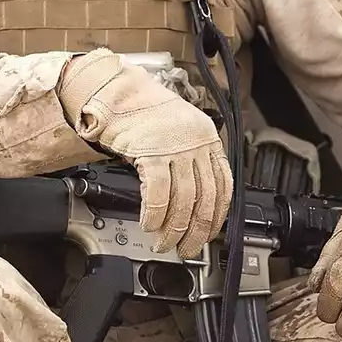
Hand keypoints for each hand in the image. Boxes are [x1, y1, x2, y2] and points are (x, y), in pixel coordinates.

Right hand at [58, 48, 231, 256]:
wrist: (117, 93)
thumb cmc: (145, 115)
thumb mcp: (179, 134)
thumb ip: (190, 162)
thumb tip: (192, 204)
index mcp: (208, 140)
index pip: (223, 187)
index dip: (216, 216)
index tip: (208, 235)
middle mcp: (197, 143)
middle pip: (205, 198)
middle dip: (196, 230)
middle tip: (186, 248)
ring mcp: (176, 147)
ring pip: (184, 199)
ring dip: (174, 228)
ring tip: (164, 242)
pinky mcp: (152, 151)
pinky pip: (159, 192)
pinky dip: (155, 214)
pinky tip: (149, 224)